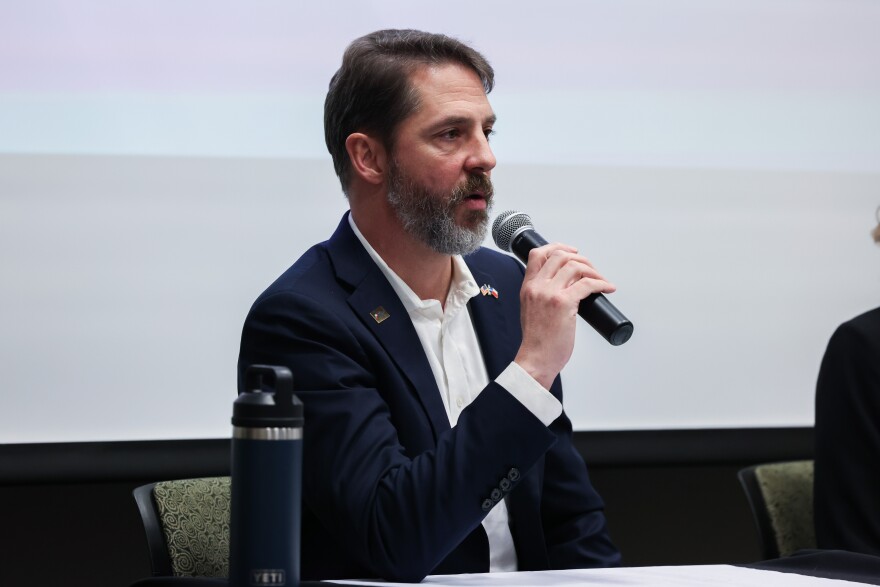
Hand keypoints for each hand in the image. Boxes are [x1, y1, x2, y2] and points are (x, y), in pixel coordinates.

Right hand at [514, 243, 615, 389]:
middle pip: (560, 255)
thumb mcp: (531, 310)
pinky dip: (601, 283)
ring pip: (575, 266)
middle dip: (580, 259)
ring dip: (593, 270)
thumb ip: (541, 295)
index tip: (571, 251)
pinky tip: (606, 288)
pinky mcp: (564, 304)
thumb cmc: (537, 341)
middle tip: (591, 270)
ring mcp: (550, 294)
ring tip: (600, 280)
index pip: (537, 254)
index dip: (557, 247)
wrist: (536, 359)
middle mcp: (537, 287)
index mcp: (528, 287)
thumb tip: (565, 286)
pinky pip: (587, 284)